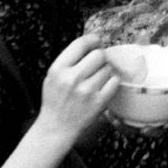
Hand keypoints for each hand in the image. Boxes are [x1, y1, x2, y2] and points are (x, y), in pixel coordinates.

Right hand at [37, 34, 120, 149]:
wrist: (56, 128)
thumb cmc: (56, 100)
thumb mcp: (53, 76)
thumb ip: (70, 59)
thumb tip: (92, 41)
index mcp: (58, 69)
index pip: (81, 44)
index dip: (92, 39)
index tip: (97, 42)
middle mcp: (72, 78)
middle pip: (98, 54)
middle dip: (100, 57)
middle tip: (97, 64)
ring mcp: (87, 91)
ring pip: (107, 68)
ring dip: (105, 71)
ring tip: (97, 78)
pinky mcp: (99, 102)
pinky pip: (114, 81)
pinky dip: (112, 82)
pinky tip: (104, 86)